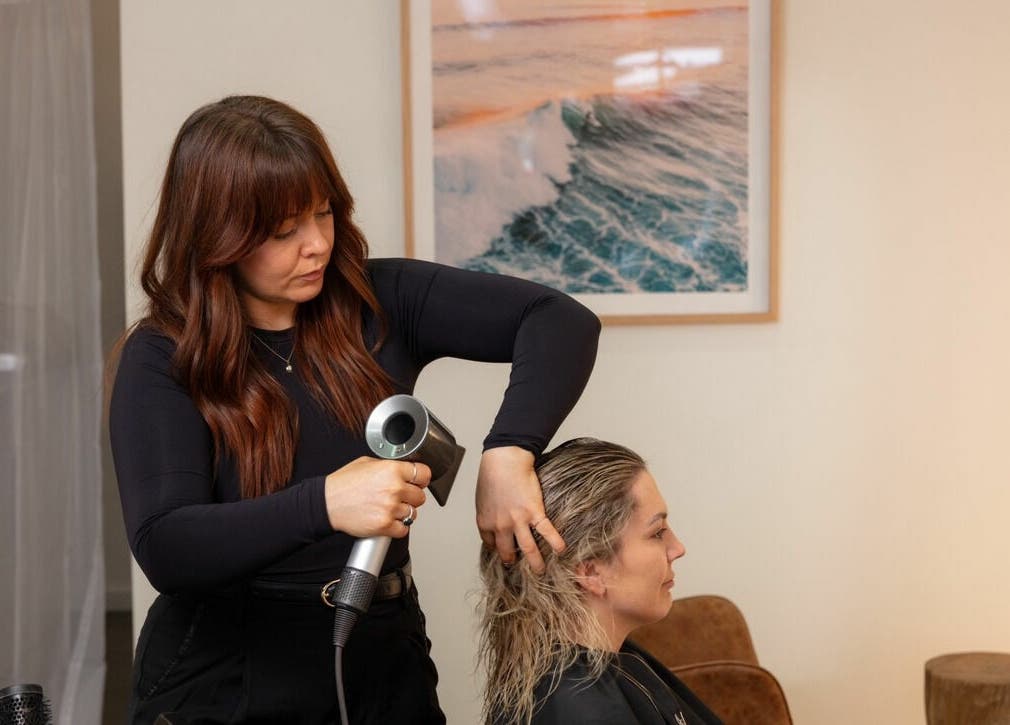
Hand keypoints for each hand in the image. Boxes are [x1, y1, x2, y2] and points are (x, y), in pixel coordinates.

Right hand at [324, 457, 429, 537]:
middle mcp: (394, 488)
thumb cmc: (343, 484)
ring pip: (413, 514)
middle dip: (411, 497)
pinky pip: (403, 529)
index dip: (421, 479)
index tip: (418, 482)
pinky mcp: (384, 525)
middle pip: (420, 496)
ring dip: (404, 513)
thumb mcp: (367, 463)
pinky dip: (397, 527)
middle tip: (398, 497)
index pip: (424, 474)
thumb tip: (404, 469)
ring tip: (389, 508)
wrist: (327, 503)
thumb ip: (389, 466)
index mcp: (392, 470)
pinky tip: (387, 520)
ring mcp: (390, 508)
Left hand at [475, 446, 565, 572]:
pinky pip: (547, 532)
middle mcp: (501, 526)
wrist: (505, 460)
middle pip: (507, 552)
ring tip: (540, 571)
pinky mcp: (535, 512)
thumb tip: (494, 521)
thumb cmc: (491, 475)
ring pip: (528, 549)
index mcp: (485, 522)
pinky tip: (562, 551)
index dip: (497, 550)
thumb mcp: (482, 498)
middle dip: (513, 561)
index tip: (503, 552)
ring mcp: (518, 521)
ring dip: (535, 563)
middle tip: (520, 567)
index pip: (490, 545)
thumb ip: (488, 513)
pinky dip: (556, 543)